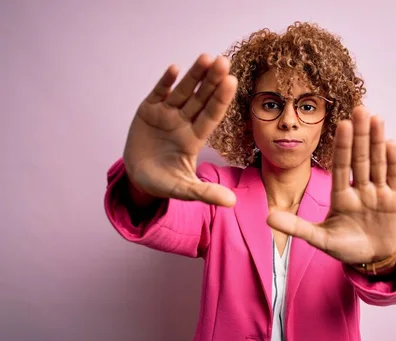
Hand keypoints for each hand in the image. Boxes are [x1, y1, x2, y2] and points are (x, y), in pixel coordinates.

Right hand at [123, 54, 237, 205]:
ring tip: (206, 57)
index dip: (220, 100)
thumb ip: (206, 193)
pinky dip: (165, 82)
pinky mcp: (148, 111)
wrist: (138, 178)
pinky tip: (174, 69)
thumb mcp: (184, 190)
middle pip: (200, 99)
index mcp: (194, 138)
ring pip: (183, 92)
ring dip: (194, 75)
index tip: (232, 82)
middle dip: (212, 81)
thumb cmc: (164, 183)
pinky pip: (159, 93)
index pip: (211, 116)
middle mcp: (183, 122)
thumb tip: (232, 203)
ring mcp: (166, 115)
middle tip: (224, 62)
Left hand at [267, 106, 395, 264]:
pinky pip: (393, 177)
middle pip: (360, 158)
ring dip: (377, 141)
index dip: (342, 146)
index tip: (342, 124)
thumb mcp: (320, 239)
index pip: (341, 166)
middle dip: (360, 135)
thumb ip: (297, 227)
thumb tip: (268, 217)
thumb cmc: (345, 248)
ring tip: (376, 118)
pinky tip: (390, 143)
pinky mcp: (395, 200)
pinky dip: (393, 161)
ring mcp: (378, 193)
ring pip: (377, 163)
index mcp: (341, 196)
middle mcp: (359, 189)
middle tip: (359, 109)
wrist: (371, 261)